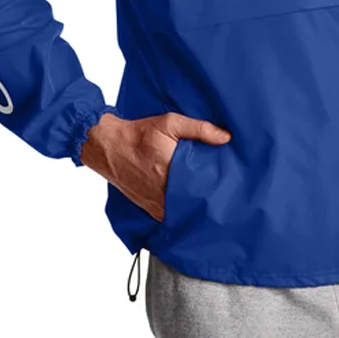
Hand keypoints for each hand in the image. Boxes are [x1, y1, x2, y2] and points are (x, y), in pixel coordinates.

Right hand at [79, 111, 231, 220]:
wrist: (109, 147)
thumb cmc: (139, 134)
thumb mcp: (170, 122)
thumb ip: (199, 129)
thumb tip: (225, 137)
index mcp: (171, 170)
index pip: (203, 184)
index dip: (217, 182)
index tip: (229, 179)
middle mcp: (164, 191)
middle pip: (196, 199)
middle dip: (209, 194)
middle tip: (223, 189)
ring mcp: (157, 204)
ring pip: (185, 210)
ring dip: (196, 204)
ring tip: (209, 196)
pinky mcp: (151, 209)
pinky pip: (172, 215)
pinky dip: (182, 210)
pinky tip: (190, 202)